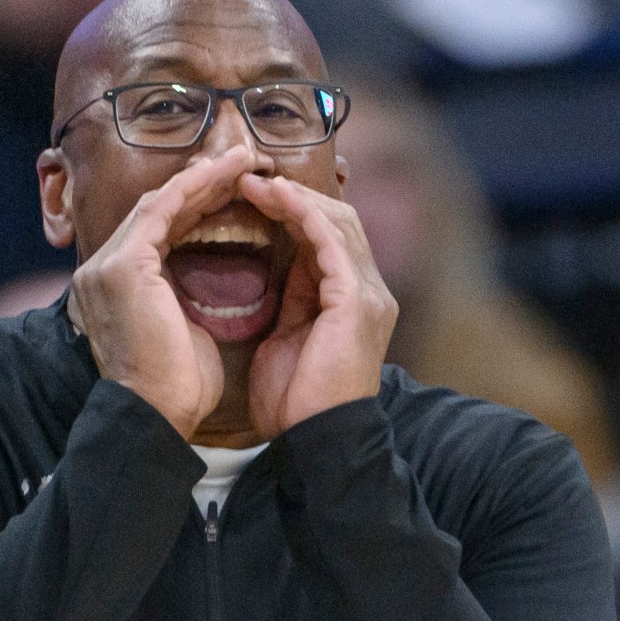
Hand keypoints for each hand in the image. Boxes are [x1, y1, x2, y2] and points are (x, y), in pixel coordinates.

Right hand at [66, 150, 262, 436]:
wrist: (157, 416)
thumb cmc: (177, 388)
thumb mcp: (181, 330)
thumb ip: (182, 298)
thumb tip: (205, 283)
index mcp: (114, 286)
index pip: (157, 232)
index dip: (194, 208)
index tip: (230, 192)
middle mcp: (102, 268)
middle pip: (156, 211)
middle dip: (200, 185)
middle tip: (240, 163)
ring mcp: (109, 264)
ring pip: (159, 203)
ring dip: (202, 178)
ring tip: (241, 160)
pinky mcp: (125, 265)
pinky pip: (163, 210)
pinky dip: (195, 188)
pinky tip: (224, 173)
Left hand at [237, 173, 397, 439]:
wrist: (315, 440)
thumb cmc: (296, 403)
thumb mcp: (290, 338)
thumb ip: (295, 300)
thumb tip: (282, 269)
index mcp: (353, 302)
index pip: (329, 241)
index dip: (294, 214)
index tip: (252, 198)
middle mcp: (370, 292)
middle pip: (338, 222)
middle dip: (294, 198)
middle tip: (249, 180)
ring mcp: (369, 294)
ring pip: (338, 222)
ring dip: (295, 198)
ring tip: (255, 183)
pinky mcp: (356, 300)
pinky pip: (331, 240)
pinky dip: (304, 214)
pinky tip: (276, 197)